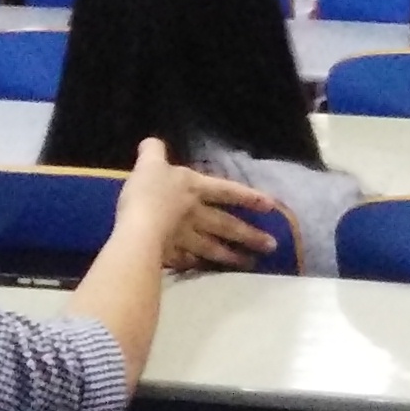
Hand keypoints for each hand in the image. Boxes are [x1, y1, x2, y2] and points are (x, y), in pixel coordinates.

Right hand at [119, 140, 277, 271]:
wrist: (137, 227)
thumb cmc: (147, 192)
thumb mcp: (148, 164)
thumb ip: (152, 152)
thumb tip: (152, 143)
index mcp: (195, 188)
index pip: (228, 191)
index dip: (249, 197)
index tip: (272, 207)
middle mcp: (196, 214)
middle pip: (226, 225)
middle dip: (250, 235)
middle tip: (271, 246)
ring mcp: (185, 237)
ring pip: (213, 247)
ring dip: (231, 255)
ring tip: (249, 263)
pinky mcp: (171, 256)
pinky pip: (187, 260)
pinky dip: (197, 264)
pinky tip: (204, 267)